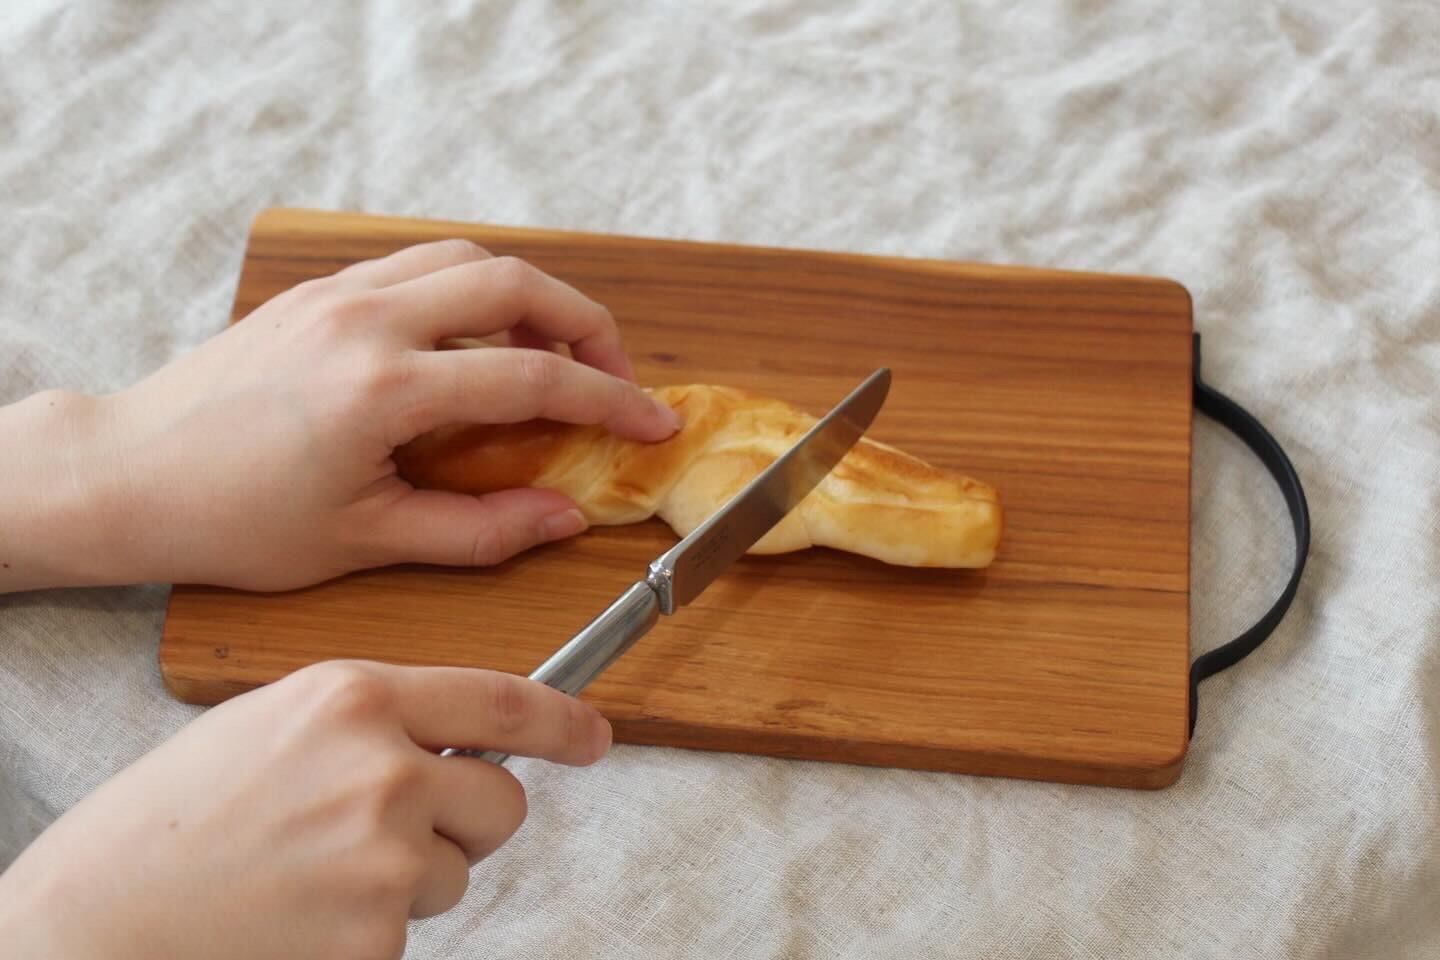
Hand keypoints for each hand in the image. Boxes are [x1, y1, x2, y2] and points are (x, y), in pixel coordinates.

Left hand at [0, 239, 678, 591]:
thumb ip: (479, 530)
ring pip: (467, 257)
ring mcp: (340, 295)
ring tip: (555, 350)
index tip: (652, 420)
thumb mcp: (365, 540)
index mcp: (384, 389)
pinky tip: (479, 336)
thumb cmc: (233, 519)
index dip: (609, 399)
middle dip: (585, 322)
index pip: (532, 376)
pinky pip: (419, 264)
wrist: (130, 474)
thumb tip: (563, 518)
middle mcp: (368, 321)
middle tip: (615, 372)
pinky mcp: (319, 292)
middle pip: (513, 283)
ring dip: (529, 294)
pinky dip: (472, 286)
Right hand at [0, 660, 611, 958]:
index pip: (501, 700)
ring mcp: (384, 855)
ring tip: (316, 876)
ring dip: (411, 880)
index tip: (594, 736)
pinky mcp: (377, 934)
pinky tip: (305, 916)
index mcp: (354, 698)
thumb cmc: (173, 820)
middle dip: (469, 821)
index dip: (562, 721)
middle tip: (391, 834)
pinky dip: (374, 931)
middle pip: (503, 801)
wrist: (99, 919)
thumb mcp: (274, 723)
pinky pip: (414, 930)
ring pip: (459, 871)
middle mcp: (383, 768)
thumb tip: (454, 739)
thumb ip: (371, 721)